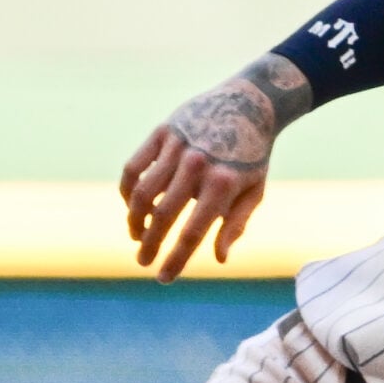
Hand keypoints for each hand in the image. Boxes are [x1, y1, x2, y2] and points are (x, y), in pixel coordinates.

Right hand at [119, 54, 310, 282]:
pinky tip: (134, 206)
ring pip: (142, 191)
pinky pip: (135, 167)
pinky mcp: (162, 132)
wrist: (250, 103)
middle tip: (143, 262)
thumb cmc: (254, 155)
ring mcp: (177, 146)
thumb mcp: (254, 191)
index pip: (192, 233)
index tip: (163, 278)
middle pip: (162, 215)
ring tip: (137, 236)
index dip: (175, 260)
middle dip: (149, 244)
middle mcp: (197, 165)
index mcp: (223, 185)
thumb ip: (235, 225)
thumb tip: (219, 259)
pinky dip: (128, 190)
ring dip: (134, 219)